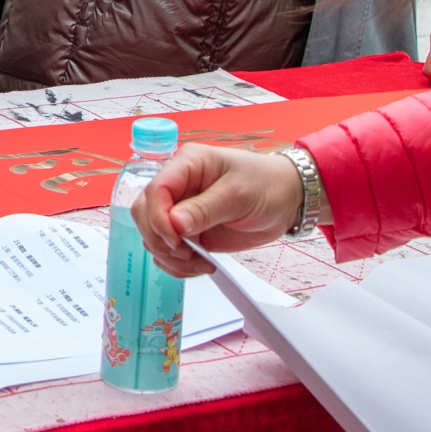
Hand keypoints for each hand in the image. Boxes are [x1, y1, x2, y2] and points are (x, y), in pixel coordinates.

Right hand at [129, 143, 302, 276]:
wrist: (286, 200)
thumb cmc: (267, 185)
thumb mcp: (239, 194)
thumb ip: (205, 209)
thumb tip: (174, 224)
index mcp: (187, 165)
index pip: (155, 189)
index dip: (158, 217)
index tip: (177, 239)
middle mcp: (178, 186)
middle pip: (143, 213)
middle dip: (159, 239)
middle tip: (186, 254)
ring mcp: (181, 211)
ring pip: (151, 235)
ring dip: (168, 256)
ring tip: (197, 263)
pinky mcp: (188, 232)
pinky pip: (166, 251)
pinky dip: (176, 265)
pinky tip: (199, 266)